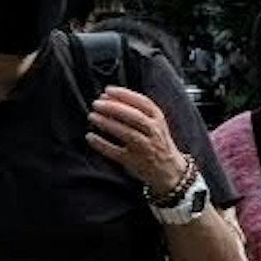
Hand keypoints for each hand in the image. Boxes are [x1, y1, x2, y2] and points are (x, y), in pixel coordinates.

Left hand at [85, 85, 191, 200]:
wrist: (170, 170)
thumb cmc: (156, 142)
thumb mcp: (154, 123)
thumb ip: (136, 110)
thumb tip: (106, 96)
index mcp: (158, 120)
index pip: (144, 103)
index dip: (125, 95)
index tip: (107, 90)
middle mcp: (154, 133)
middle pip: (135, 117)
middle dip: (114, 108)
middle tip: (96, 103)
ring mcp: (145, 148)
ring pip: (128, 134)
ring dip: (108, 124)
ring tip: (92, 116)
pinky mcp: (135, 162)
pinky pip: (116, 152)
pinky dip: (102, 144)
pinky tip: (90, 137)